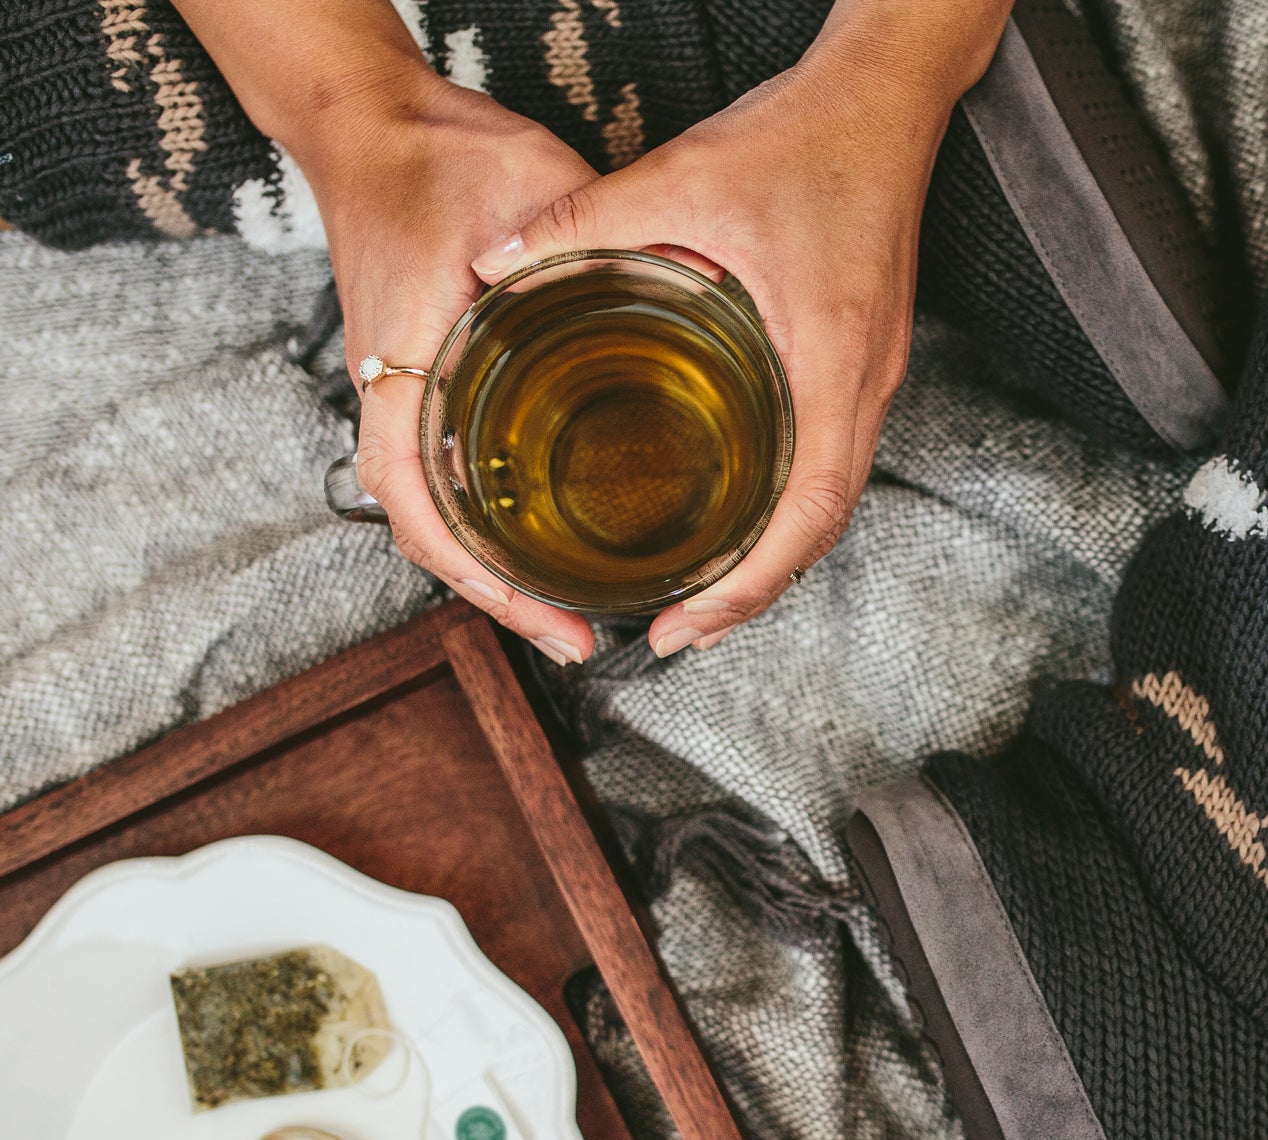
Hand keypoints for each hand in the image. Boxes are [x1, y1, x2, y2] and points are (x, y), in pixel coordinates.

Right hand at [301, 77, 601, 665]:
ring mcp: (405, 393)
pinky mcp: (425, 382)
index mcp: (405, 366)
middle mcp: (393, 395)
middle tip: (578, 641)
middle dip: (499, 598)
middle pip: (430, 532)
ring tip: (567, 610)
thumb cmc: (437, 158)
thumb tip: (652, 297)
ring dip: (493, 570)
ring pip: (437, 513)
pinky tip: (542, 536)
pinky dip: (488, 524)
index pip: (419, 502)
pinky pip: (447, 475)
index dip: (481, 577)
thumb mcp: (525, 191)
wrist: (374, 128)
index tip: (550, 622)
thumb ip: (580, 248)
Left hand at [467, 37, 958, 656]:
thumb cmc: (806, 139)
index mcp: (828, 356)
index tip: (687, 625)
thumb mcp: (684, 178)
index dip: (750, 583)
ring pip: (832, 499)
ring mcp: (872, 375)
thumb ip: (582, 222)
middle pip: (823, 526)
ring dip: (774, 555)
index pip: (806, 510)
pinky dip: (789, 505)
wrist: (885, 100)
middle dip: (755, 592)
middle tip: (682, 631)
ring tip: (708, 592)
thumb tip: (495, 265)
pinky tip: (743, 508)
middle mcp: (863, 382)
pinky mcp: (864, 357)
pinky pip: (833, 458)